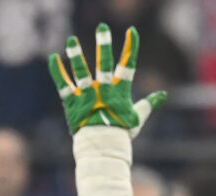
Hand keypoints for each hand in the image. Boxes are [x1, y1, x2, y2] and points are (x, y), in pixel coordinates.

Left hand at [49, 23, 165, 137]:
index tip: (131, 32)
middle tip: (102, 27)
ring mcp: (87, 95)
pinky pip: (64, 85)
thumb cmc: (121, 133)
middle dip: (104, 44)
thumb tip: (163, 95)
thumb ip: (149, 103)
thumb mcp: (138, 117)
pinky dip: (58, 72)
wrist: (102, 148)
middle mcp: (103, 90)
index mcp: (119, 91)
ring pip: (81, 72)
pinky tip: (53, 58)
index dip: (131, 48)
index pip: (128, 65)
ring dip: (76, 55)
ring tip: (71, 40)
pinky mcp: (72, 103)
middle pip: (104, 63)